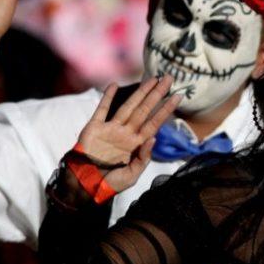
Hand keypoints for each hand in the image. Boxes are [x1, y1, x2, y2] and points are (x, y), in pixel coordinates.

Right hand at [77, 76, 180, 192]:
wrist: (86, 185)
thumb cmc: (110, 183)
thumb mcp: (131, 176)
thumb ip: (143, 158)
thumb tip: (154, 138)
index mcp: (136, 144)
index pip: (155, 123)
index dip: (166, 110)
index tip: (178, 97)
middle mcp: (126, 133)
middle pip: (145, 110)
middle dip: (157, 95)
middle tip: (169, 78)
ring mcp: (111, 129)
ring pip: (128, 107)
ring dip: (139, 93)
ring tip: (152, 79)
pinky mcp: (94, 128)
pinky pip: (102, 110)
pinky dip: (107, 97)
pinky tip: (114, 85)